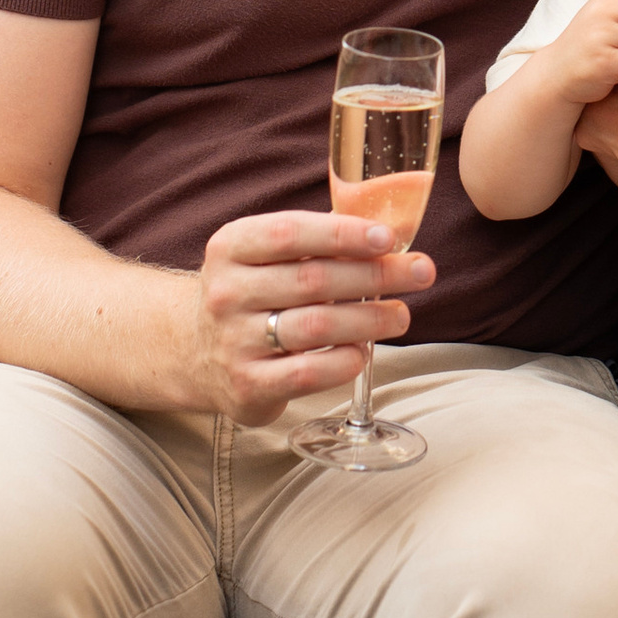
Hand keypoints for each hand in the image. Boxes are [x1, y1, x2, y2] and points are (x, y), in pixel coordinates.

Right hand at [192, 210, 421, 427]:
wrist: (196, 352)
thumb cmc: (254, 292)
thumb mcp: (265, 255)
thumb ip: (315, 241)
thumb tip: (387, 235)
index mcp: (231, 247)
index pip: (291, 232)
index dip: (344, 233)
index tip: (388, 237)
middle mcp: (227, 292)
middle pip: (314, 280)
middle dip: (376, 274)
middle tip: (421, 273)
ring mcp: (234, 341)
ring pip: (316, 326)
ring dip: (370, 319)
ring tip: (401, 315)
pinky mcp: (248, 385)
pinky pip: (308, 373)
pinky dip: (345, 361)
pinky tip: (364, 352)